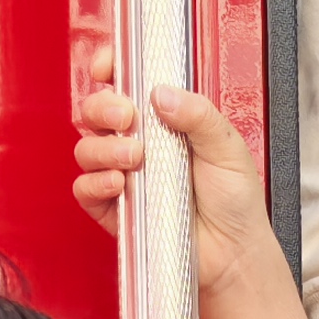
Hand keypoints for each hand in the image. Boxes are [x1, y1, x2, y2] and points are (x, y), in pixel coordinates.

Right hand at [72, 61, 299, 308]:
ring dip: (103, 147)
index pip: (127, 84)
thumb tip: (162, 93)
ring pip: (86, 147)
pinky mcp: (113, 208)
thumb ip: (198, 114)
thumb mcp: (227, 146)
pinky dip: (95, 183)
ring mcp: (123, 174)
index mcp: (165, 119)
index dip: (111, 68)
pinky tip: (119, 184)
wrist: (234, 252)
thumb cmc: (234, 200)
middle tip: (127, 116)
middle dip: (103, 106)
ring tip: (135, 158)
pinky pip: (84, 189)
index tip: (109, 67)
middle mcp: (139, 143)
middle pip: (96, 111)